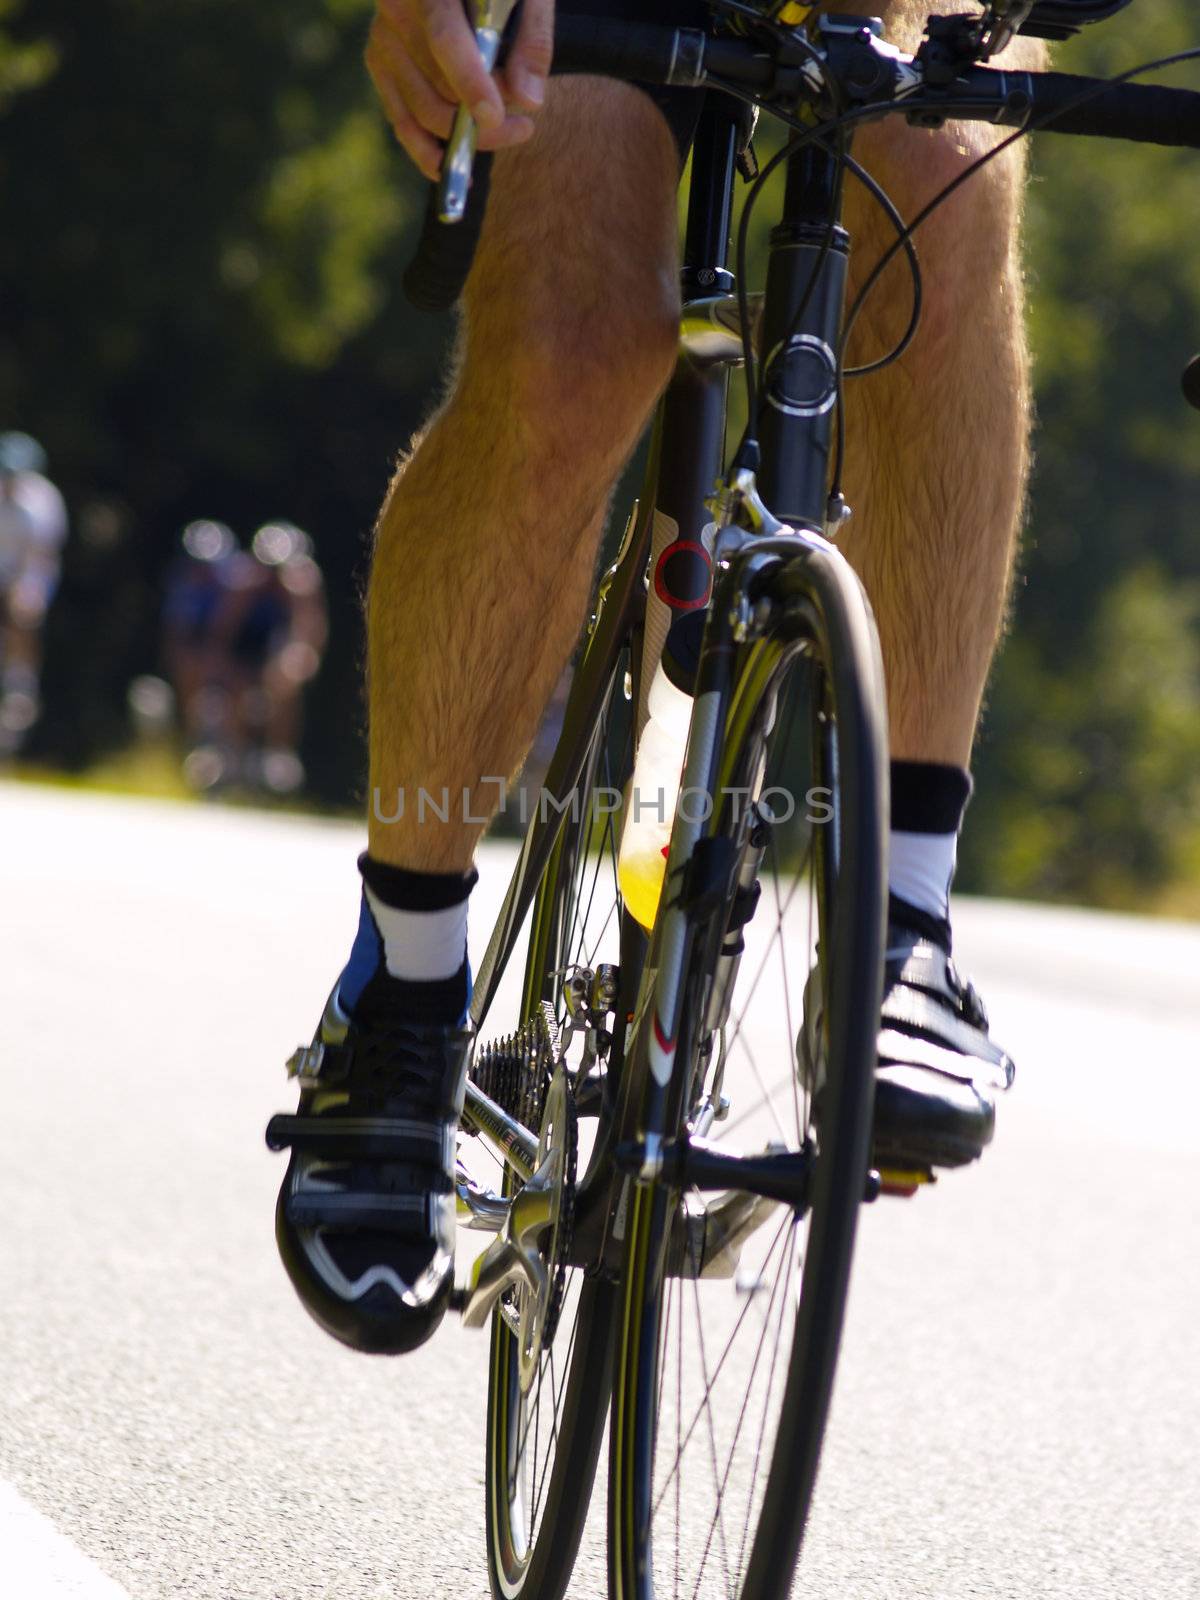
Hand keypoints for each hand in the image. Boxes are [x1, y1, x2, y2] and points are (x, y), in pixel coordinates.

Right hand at [367, 0, 555, 181]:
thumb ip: (532, 41)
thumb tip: (529, 101)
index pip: (445, 40)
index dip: (470, 83)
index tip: (493, 117)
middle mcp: (397, 10)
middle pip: (438, 87)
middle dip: (483, 119)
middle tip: (523, 127)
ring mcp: (384, 41)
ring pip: (423, 113)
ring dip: (466, 135)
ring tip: (506, 130)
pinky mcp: (380, 65)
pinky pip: (402, 122)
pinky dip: (427, 154)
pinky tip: (453, 171)